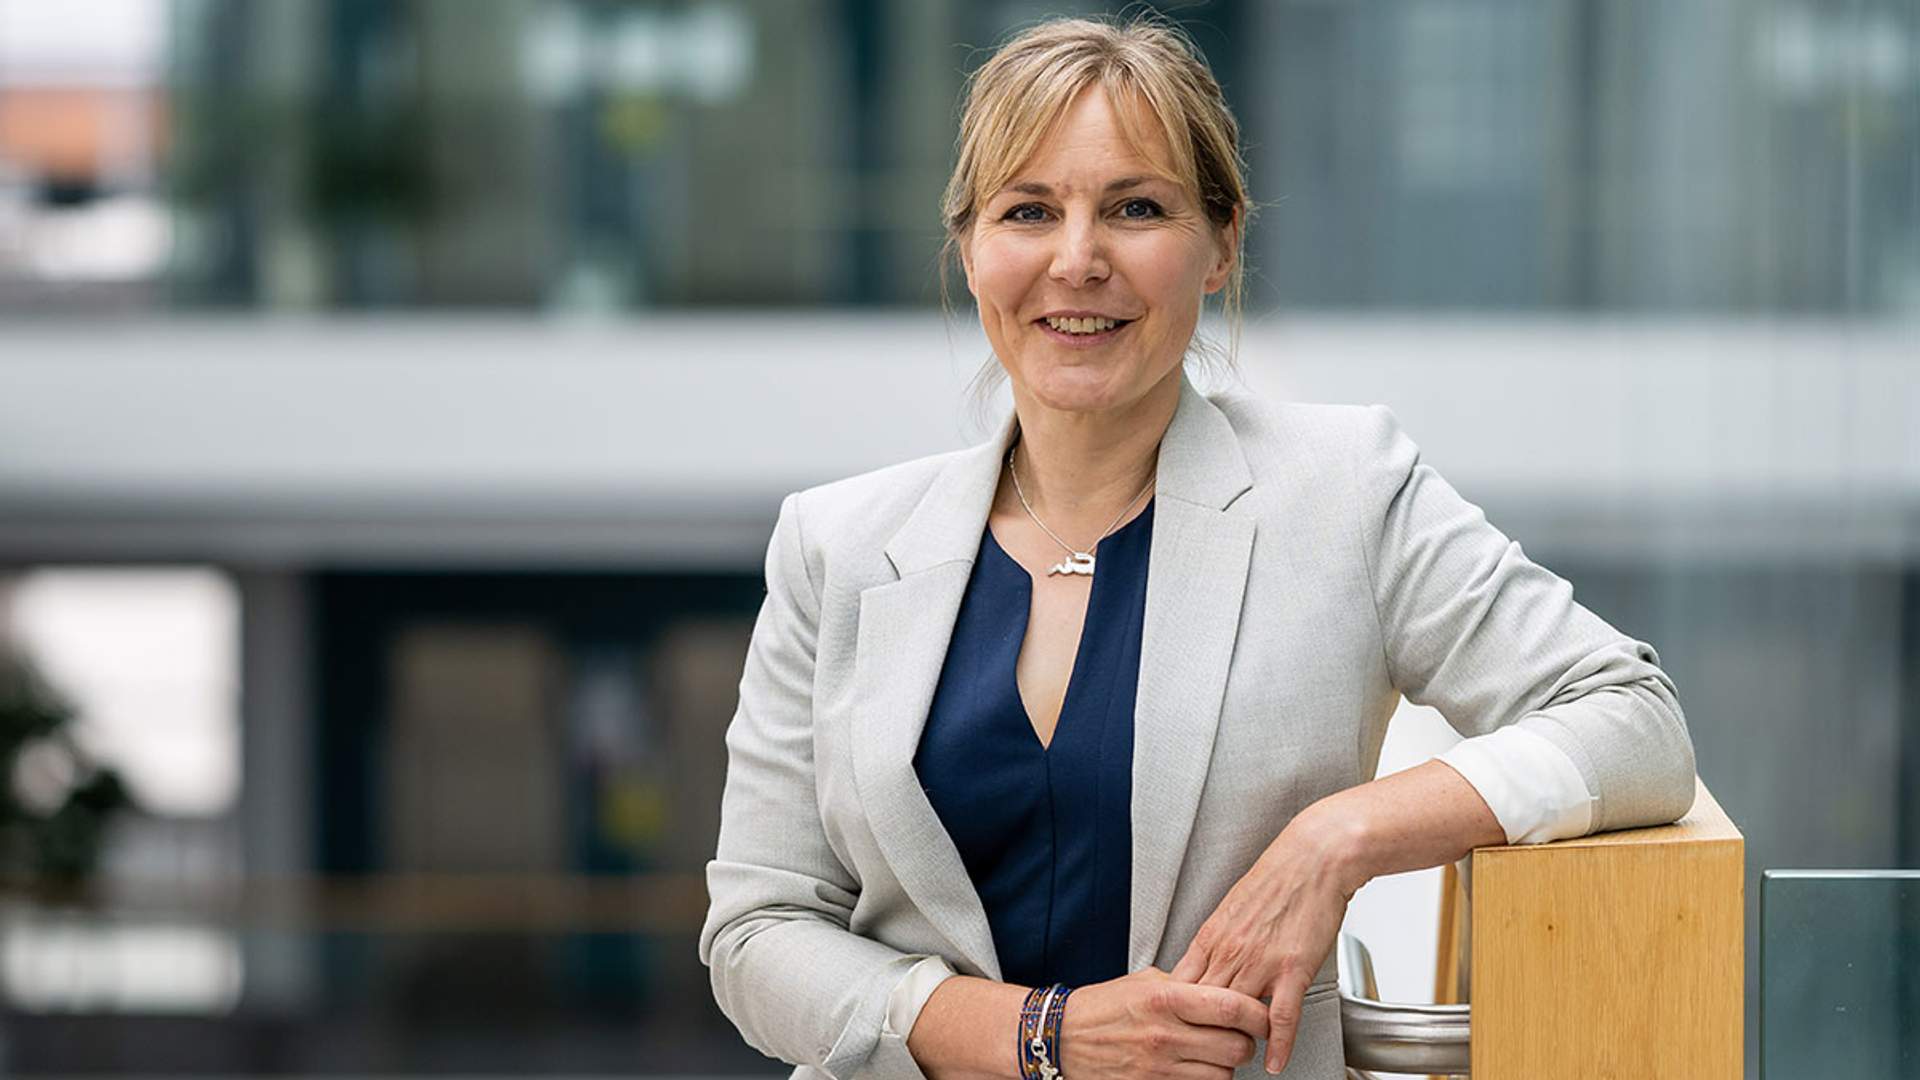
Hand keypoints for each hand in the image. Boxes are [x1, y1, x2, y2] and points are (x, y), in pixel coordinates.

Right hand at [1054, 966, 1265, 1079]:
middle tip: (1241, 1036)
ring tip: (1215, 1052)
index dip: (1258, 1014)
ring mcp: (1159, 1066)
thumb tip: (1220, 988)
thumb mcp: (1144, 982)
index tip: (1262, 1015)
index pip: (1231, 1007)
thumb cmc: (1101, 1007)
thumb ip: (1184, 985)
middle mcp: (1165, 1034)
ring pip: (1223, 1074)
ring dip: (1227, 1065)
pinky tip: (1197, 1067)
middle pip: (1236, 1046)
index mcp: (1165, 999)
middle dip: (1246, 1042)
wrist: (1061, 1037)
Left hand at [1169, 806, 1364, 1073]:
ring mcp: (1260, 961)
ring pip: (1236, 1015)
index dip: (1177, 1014)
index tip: (1176, 1030)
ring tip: (1237, 1060)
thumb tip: (1207, 960)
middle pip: (1203, 1007)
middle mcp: (1230, 951)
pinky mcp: (1293, 968)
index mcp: (1212, 935)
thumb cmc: (1278, 877)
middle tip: (1202, 1054)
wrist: (1314, 856)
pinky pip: (1281, 1016)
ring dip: (1236, 1042)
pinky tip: (1274, 1062)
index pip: (1182, 986)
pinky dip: (1277, 1045)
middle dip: (1200, 1034)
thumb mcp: (1233, 906)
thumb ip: (1219, 939)